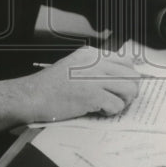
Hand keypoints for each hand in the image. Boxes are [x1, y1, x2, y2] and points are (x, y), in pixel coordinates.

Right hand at [0, 46, 140, 133]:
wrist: (32, 95)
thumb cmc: (50, 85)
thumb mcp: (74, 66)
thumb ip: (94, 67)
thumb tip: (119, 77)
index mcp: (91, 54)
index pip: (126, 60)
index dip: (128, 76)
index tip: (122, 86)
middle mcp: (95, 63)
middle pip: (132, 75)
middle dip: (130, 90)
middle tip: (119, 98)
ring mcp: (94, 78)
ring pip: (129, 89)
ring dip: (123, 101)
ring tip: (110, 105)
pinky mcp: (92, 95)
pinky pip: (116, 105)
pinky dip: (111, 111)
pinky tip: (98, 111)